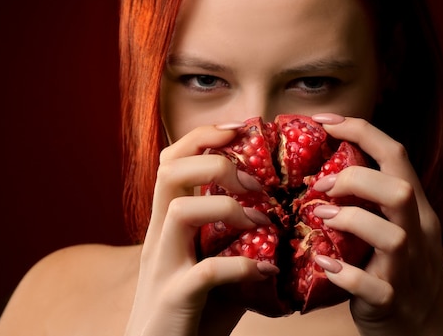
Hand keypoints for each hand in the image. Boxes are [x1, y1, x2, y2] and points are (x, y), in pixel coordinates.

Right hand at [124, 124, 278, 335]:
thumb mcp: (219, 268)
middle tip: (255, 179)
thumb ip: (241, 243)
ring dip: (229, 208)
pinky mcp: (173, 299)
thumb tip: (285, 219)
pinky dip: (242, 265)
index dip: (203, 137)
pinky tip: (266, 269)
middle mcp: (158, 238)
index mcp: (167, 224)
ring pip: (180, 211)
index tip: (241, 130)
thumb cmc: (193, 312)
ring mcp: (162, 267)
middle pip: (169, 172)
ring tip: (263, 222)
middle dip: (215, 161)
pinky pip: (206, 271)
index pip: (172, 162)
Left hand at [310, 115, 442, 335]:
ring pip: (392, 236)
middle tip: (319, 185)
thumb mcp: (399, 228)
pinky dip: (345, 273)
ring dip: (350, 220)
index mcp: (416, 209)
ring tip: (320, 217)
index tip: (325, 121)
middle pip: (399, 190)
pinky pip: (372, 286)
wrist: (430, 331)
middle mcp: (418, 234)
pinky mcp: (392, 301)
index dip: (360, 130)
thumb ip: (373, 201)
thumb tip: (325, 170)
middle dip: (356, 177)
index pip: (396, 154)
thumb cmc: (403, 272)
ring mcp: (408, 269)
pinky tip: (325, 265)